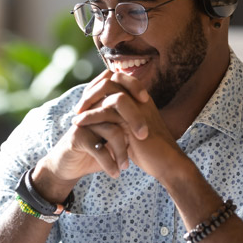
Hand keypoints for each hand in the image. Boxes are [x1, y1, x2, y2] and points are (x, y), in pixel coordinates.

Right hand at [31, 70, 144, 201]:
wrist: (69, 166)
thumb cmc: (95, 150)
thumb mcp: (113, 137)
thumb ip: (127, 126)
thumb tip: (154, 121)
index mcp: (101, 104)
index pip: (118, 84)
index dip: (134, 86)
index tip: (147, 101)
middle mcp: (92, 109)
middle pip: (117, 103)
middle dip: (135, 120)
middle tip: (143, 136)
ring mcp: (84, 122)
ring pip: (111, 130)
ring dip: (122, 151)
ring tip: (126, 166)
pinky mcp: (77, 137)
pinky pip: (99, 148)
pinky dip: (110, 163)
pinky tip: (115, 173)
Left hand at [72, 70, 186, 181]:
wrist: (166, 164)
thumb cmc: (149, 150)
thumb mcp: (132, 130)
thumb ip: (120, 118)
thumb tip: (101, 113)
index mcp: (141, 98)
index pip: (117, 79)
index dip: (99, 86)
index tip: (86, 100)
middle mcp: (140, 98)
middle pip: (112, 79)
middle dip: (91, 91)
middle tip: (78, 107)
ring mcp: (138, 107)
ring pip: (108, 91)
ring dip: (88, 101)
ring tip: (76, 115)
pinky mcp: (133, 121)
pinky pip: (107, 111)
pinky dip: (90, 116)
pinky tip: (79, 123)